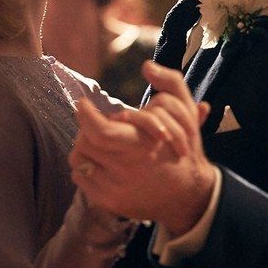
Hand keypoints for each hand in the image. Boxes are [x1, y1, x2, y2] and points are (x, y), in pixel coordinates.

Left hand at [69, 61, 213, 234]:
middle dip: (85, 129)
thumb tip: (147, 66)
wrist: (188, 196)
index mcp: (141, 145)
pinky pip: (81, 178)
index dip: (85, 114)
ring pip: (79, 160)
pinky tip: (100, 164)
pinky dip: (85, 168)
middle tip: (93, 124)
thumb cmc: (182, 150)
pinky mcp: (108, 202)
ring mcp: (115, 188)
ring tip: (99, 143)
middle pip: (84, 142)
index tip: (83, 103)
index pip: (100, 131)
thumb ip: (170, 83)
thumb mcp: (185, 113)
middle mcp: (126, 169)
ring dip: (84, 147)